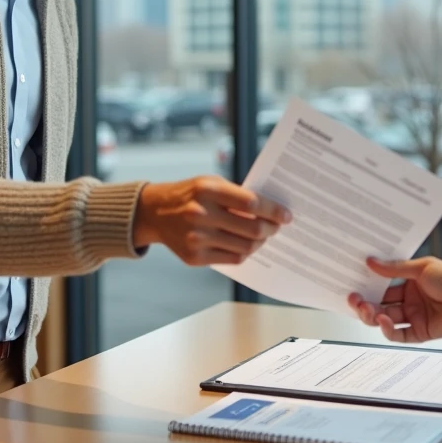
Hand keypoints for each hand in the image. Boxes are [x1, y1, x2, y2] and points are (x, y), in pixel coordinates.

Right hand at [133, 175, 291, 265]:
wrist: (155, 212)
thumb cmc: (190, 194)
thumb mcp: (211, 184)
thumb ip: (237, 196)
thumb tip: (272, 212)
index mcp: (207, 190)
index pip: (251, 203)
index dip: (273, 211)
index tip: (286, 215)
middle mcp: (200, 214)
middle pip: (252, 229)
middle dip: (271, 229)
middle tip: (277, 227)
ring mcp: (196, 238)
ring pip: (245, 247)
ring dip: (260, 242)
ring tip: (262, 236)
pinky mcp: (194, 257)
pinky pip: (232, 259)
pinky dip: (244, 252)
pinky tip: (245, 244)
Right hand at [349, 256, 441, 342]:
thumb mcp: (421, 268)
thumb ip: (395, 268)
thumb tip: (371, 262)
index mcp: (409, 284)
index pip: (382, 286)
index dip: (367, 285)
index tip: (353, 281)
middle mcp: (410, 301)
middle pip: (380, 304)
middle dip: (364, 302)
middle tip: (353, 298)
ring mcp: (414, 317)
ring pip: (385, 319)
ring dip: (372, 315)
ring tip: (366, 308)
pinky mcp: (420, 332)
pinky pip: (398, 334)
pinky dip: (387, 329)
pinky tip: (383, 320)